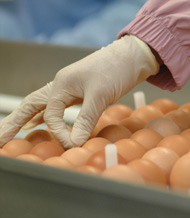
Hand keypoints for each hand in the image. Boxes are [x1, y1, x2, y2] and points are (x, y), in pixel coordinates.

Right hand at [0, 35, 158, 147]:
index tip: (71, 144)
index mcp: (61, 84)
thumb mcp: (100, 95)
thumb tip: (74, 143)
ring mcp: (70, 88)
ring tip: (13, 130)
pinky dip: (47, 115)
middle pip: (31, 104)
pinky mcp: (80, 92)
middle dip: (15, 121)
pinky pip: (58, 106)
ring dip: (28, 118)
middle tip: (0, 136)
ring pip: (42, 104)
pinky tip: (40, 122)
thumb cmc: (116, 70)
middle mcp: (61, 85)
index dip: (59, 132)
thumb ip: (85, 119)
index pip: (51, 114)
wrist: (132, 57)